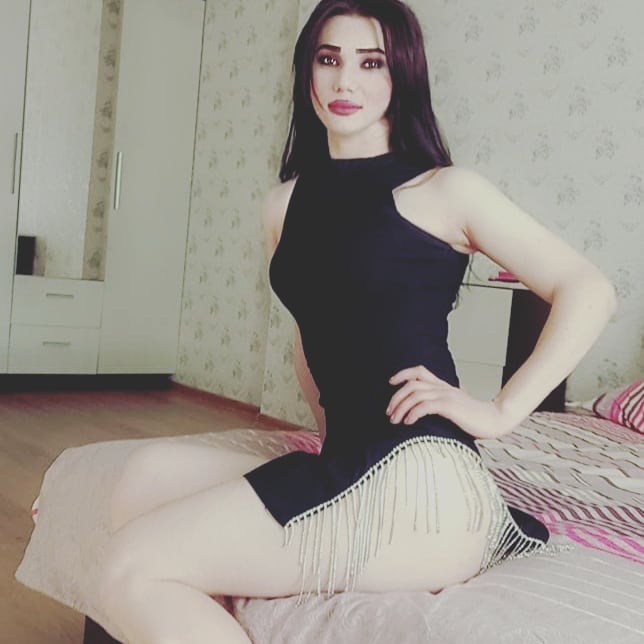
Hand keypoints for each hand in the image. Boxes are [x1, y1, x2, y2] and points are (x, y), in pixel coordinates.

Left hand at [386, 365, 514, 439]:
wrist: (495, 419)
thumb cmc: (475, 416)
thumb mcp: (455, 405)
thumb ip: (442, 403)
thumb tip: (426, 409)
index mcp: (443, 385)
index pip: (419, 371)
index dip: (402, 374)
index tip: (391, 383)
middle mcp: (443, 387)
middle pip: (412, 383)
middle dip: (396, 397)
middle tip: (389, 412)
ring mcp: (446, 395)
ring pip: (415, 394)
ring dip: (401, 407)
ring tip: (395, 420)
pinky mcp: (450, 406)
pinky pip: (425, 405)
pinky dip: (413, 413)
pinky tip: (408, 422)